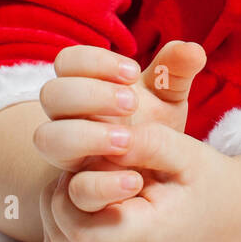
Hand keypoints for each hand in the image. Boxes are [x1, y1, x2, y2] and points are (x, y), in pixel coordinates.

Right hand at [34, 41, 207, 207]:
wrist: (150, 173)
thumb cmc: (152, 122)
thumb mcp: (166, 96)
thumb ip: (175, 71)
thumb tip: (194, 50)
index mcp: (83, 85)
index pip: (68, 61)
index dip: (95, 62)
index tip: (133, 73)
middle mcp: (66, 117)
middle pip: (51, 94)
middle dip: (90, 95)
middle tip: (132, 104)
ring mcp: (66, 153)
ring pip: (47, 138)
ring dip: (84, 136)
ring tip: (126, 141)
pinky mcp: (73, 191)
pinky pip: (68, 188)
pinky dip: (98, 185)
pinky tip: (133, 181)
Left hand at [39, 120, 240, 241]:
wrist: (227, 215)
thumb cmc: (205, 182)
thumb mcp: (186, 152)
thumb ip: (147, 143)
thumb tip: (106, 136)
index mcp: (145, 237)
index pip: (86, 226)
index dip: (89, 188)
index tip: (117, 167)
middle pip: (63, 234)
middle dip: (67, 192)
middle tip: (92, 164)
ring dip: (61, 206)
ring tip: (90, 177)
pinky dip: (63, 226)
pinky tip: (85, 201)